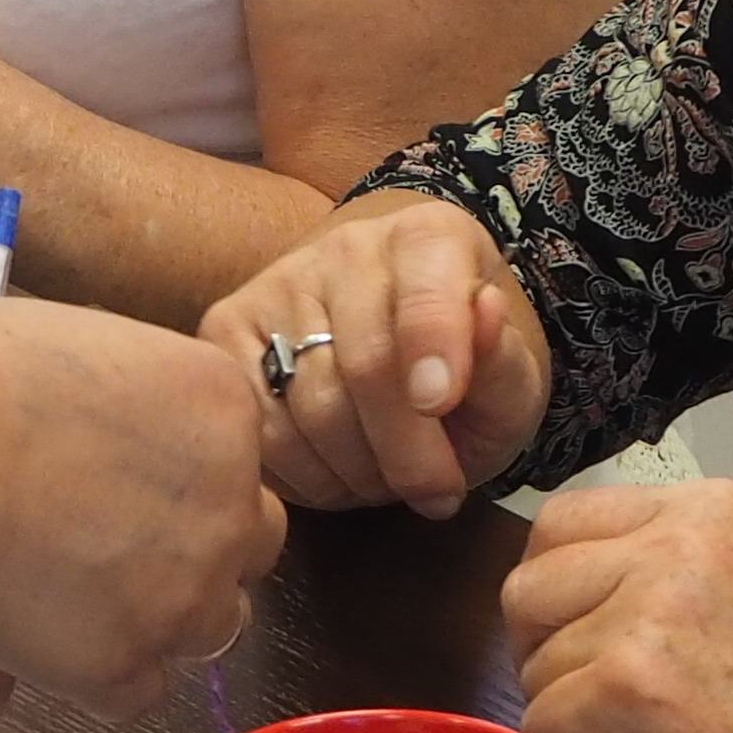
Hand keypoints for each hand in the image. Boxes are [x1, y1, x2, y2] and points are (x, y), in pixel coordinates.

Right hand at [0, 295, 284, 717]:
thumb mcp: (88, 340)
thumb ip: (142, 391)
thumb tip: (132, 418)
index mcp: (223, 409)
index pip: (241, 457)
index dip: (184, 470)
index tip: (132, 475)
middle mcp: (229, 506)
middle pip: (248, 542)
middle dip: (194, 544)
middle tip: (111, 534)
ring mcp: (185, 595)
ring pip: (210, 624)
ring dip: (160, 612)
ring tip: (76, 588)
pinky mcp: (126, 668)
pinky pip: (139, 689)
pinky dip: (100, 671)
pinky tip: (44, 629)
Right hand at [199, 195, 549, 516]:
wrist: (396, 354)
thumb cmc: (461, 373)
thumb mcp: (508, 379)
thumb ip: (502, 362)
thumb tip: (485, 313)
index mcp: (428, 238)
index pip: (425, 289)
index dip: (433, 346)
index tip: (441, 403)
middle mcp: (345, 248)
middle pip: (362, 366)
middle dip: (406, 454)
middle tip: (436, 494)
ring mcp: (275, 287)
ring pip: (306, 408)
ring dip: (356, 474)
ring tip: (387, 480)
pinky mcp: (224, 334)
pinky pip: (257, 429)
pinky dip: (304, 477)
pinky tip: (338, 475)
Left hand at [504, 479, 732, 732]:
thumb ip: (661, 576)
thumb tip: (561, 610)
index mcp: (708, 509)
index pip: (564, 524)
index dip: (563, 595)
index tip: (596, 641)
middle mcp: (674, 542)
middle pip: (529, 586)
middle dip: (550, 653)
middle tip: (609, 700)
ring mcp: (647, 610)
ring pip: (533, 664)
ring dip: (573, 716)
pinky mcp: (626, 685)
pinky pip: (543, 727)